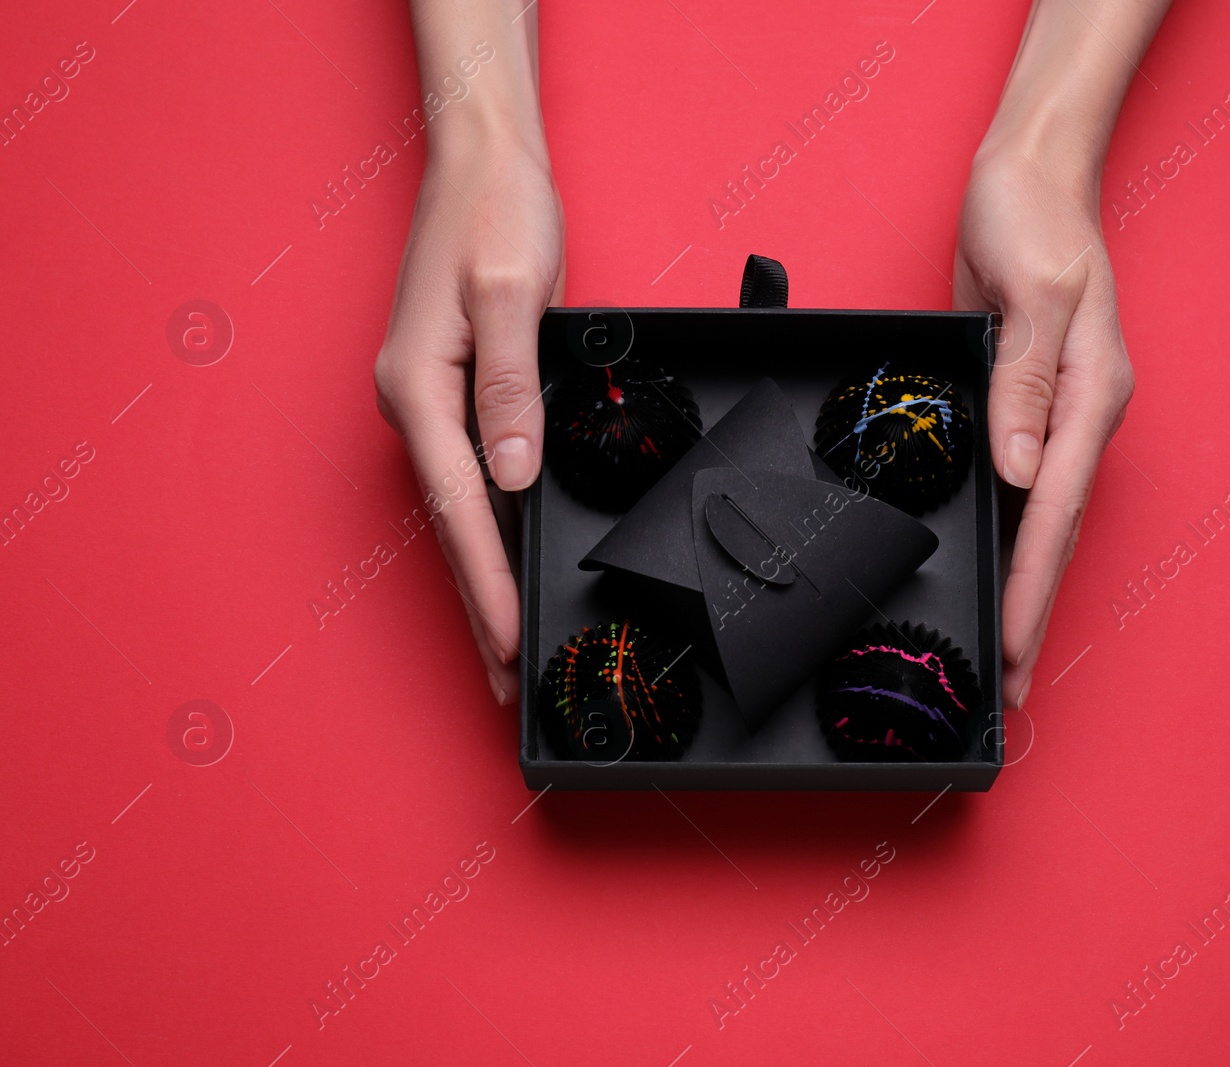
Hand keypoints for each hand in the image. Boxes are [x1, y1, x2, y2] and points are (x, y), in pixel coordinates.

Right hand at [374, 133, 563, 705]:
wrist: (484, 164)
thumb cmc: (494, 214)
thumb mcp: (509, 294)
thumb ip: (508, 387)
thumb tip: (512, 474)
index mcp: (417, 388)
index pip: (460, 510)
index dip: (488, 584)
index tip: (506, 644)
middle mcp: (415, 404)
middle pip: (453, 526)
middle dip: (479, 606)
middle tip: (502, 682)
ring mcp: (432, 401)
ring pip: (463, 509)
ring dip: (485, 576)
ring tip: (506, 643)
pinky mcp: (457, 391)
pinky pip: (474, 476)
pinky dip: (493, 526)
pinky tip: (511, 557)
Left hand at [954, 149, 1133, 710]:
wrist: (1028, 178)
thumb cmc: (1033, 220)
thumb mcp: (1030, 292)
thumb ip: (1023, 384)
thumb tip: (1021, 469)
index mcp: (1089, 397)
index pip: (1055, 513)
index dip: (1030, 587)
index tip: (1012, 647)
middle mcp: (1078, 416)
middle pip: (1054, 534)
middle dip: (1033, 611)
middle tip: (1010, 687)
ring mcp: (1053, 415)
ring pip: (1039, 520)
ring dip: (1023, 586)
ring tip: (1005, 653)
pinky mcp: (1023, 404)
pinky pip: (1018, 487)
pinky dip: (1008, 535)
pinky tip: (993, 566)